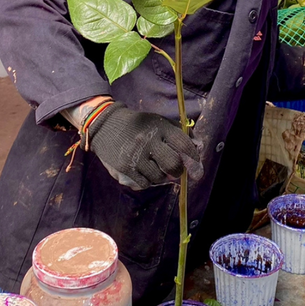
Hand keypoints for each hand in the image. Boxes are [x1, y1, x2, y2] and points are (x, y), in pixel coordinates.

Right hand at [87, 102, 202, 189]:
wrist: (105, 124)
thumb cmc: (139, 124)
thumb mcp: (159, 121)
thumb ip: (180, 133)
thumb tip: (199, 147)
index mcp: (160, 127)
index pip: (184, 145)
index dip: (194, 159)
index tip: (196, 167)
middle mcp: (148, 140)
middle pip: (173, 165)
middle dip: (178, 171)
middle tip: (175, 171)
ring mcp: (136, 155)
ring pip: (159, 177)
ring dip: (161, 177)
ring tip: (155, 168)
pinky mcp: (125, 167)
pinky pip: (145, 183)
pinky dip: (148, 181)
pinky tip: (144, 172)